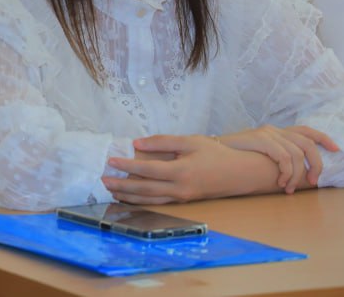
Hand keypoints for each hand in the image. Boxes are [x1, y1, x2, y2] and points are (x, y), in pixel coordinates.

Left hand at [104, 134, 299, 203]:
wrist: (241, 173)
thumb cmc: (215, 153)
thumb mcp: (190, 141)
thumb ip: (163, 142)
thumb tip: (137, 144)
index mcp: (181, 172)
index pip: (147, 170)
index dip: (127, 166)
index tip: (111, 161)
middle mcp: (179, 189)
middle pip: (144, 189)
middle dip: (121, 186)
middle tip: (102, 180)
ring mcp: (182, 198)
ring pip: (150, 200)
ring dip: (129, 196)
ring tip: (110, 190)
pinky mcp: (183, 202)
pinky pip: (158, 203)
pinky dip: (142, 201)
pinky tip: (130, 197)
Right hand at [217, 125, 336, 190]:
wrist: (212, 152)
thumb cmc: (237, 158)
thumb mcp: (260, 155)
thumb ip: (277, 157)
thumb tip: (300, 174)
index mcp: (276, 132)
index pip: (306, 130)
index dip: (324, 138)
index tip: (336, 149)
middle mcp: (274, 130)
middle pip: (307, 144)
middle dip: (316, 164)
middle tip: (312, 181)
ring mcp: (266, 133)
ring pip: (296, 154)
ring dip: (296, 175)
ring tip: (288, 188)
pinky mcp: (259, 139)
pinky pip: (283, 157)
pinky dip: (286, 172)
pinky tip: (280, 182)